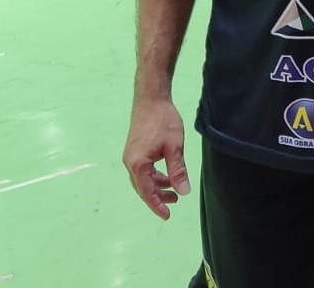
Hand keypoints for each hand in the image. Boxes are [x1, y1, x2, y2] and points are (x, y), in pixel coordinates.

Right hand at [122, 96, 190, 218]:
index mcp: (138, 164)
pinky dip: (154, 175)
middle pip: (143, 187)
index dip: (157, 205)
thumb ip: (177, 170)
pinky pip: (144, 170)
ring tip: (174, 189)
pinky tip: (166, 174)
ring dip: (157, 186)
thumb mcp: (174, 146)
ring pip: (143, 179)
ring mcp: (131, 156)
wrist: (151, 99)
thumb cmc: (163, 120)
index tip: (167, 215)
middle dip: (158, 197)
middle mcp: (130, 162)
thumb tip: (183, 191)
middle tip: (175, 201)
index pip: (146, 192)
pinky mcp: (135, 150)